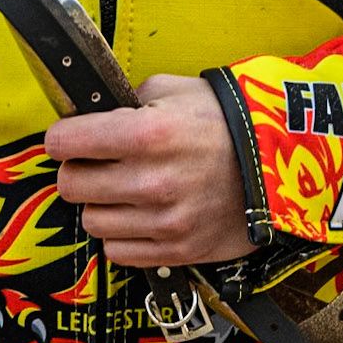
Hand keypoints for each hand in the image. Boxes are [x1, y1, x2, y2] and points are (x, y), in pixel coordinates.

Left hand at [44, 73, 248, 265]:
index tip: (67, 139)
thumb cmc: (225, 122)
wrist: (281, 163)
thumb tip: (90, 117)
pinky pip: (118, 251)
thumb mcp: (174, 90)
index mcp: (146, 133)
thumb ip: (127, 101)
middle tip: (96, 165)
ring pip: (92, 222)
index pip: (64, 143)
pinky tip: (141, 215)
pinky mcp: (177, 251)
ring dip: (102, 205)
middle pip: (71, 186)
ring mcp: (164, 222)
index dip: (62, 139)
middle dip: (78, 171)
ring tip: (125, 190)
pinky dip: (123, 235)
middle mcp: (151, 181)